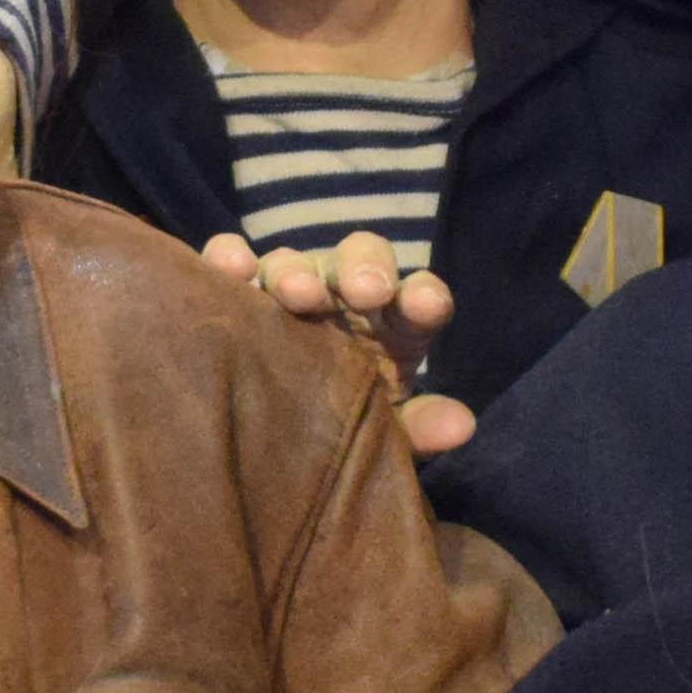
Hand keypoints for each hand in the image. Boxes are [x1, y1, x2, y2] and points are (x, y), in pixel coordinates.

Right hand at [201, 232, 471, 458]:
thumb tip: (462, 427)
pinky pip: (231, 262)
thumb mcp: (383, 433)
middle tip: (365, 292)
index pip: (419, 298)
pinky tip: (229, 270)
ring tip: (294, 294)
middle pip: (361, 261)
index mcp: (394, 324)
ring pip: (295, 261)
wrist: (275, 435)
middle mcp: (344, 294)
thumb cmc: (344, 425)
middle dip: (364, 270)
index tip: (425, 308)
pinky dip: (229, 257)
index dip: (425, 297)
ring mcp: (289, 285)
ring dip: (296, 272)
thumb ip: (420, 428)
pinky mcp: (238, 290)